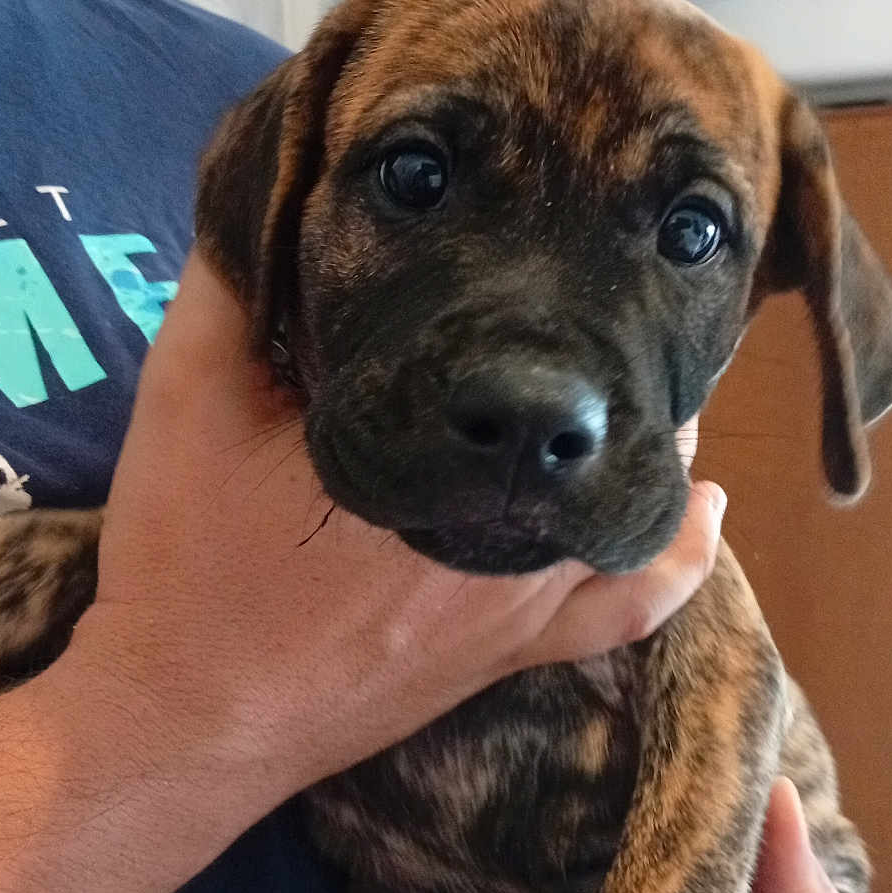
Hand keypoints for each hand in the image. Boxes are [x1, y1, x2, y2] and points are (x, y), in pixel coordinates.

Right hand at [52, 253, 725, 815]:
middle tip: (610, 284)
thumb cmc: (189, 557)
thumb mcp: (188, 395)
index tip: (578, 227)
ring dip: (646, 430)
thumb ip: (235, 280)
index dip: (569, 271)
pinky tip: (705, 510)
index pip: (537, 337)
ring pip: (632, 492)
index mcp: (434, 445)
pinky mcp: (518, 655)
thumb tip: (279, 175)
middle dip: (610, 342)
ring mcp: (526, 598)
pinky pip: (630, 606)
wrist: (186, 718)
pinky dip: (680, 557)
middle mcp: (505, 520)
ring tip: (644, 369)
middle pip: (598, 407)